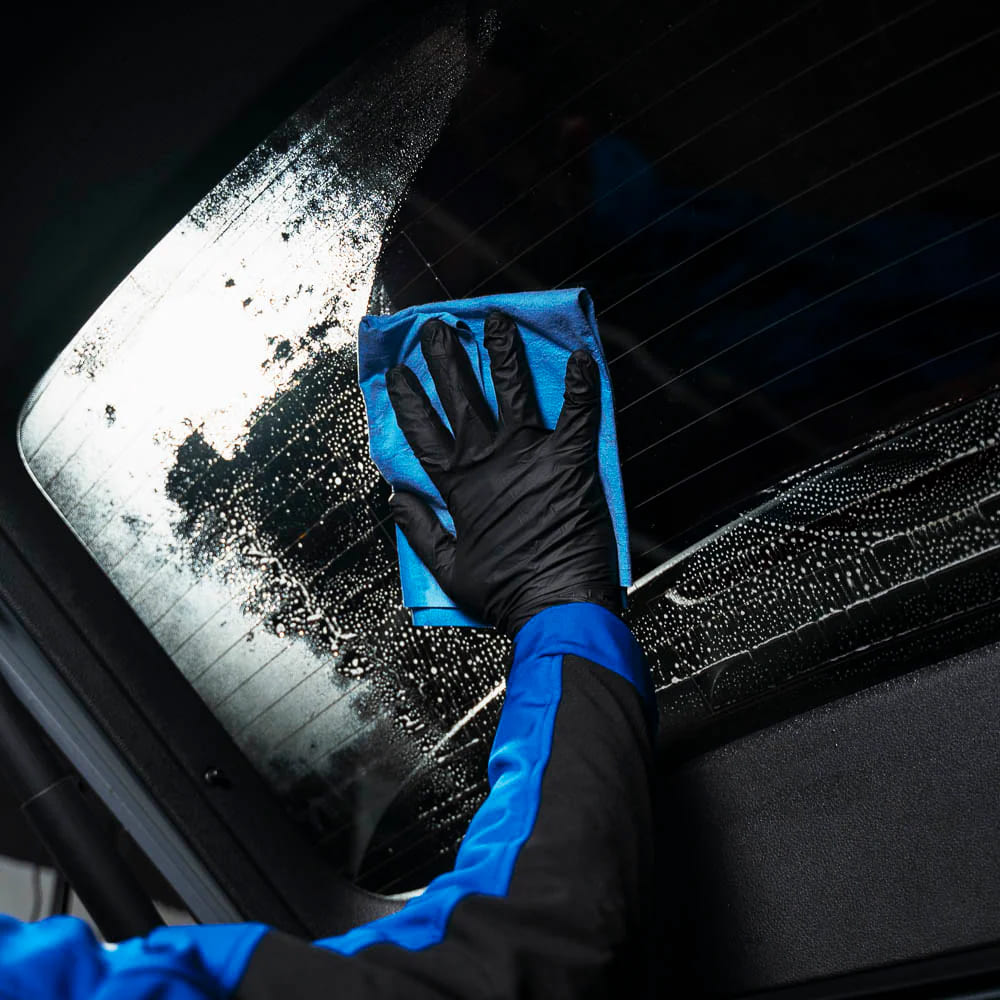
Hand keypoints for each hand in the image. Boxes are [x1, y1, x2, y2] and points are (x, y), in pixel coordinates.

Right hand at [386, 310, 620, 636]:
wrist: (557, 605)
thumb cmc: (504, 592)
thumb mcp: (448, 568)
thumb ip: (420, 530)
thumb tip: (395, 496)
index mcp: (460, 485)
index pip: (424, 432)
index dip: (408, 401)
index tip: (396, 374)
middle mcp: (491, 459)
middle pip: (461, 398)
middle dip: (446, 360)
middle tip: (435, 327)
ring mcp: (532, 456)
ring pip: (512, 391)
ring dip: (503, 354)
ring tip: (497, 320)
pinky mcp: (571, 461)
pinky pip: (579, 415)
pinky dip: (582, 386)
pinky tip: (584, 357)